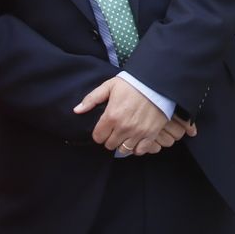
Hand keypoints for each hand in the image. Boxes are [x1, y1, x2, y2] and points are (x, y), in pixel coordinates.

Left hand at [75, 77, 194, 155]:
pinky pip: (140, 150)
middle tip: (115, 130)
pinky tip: (136, 139)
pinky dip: (137, 148)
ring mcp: (138, 132)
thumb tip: (77, 110)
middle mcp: (123, 127)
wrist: (157, 83)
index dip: (99, 133)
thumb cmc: (132, 83)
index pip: (98, 137)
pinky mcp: (151, 134)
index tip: (104, 128)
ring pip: (123, 149)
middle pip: (110, 145)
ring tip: (126, 134)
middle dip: (110, 138)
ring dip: (123, 143)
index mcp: (111, 116)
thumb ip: (91, 99)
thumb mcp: (109, 86)